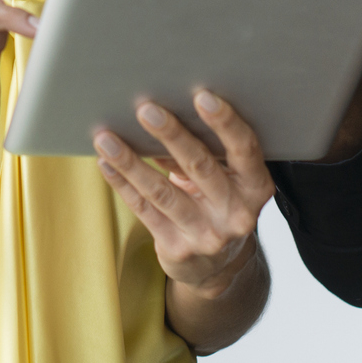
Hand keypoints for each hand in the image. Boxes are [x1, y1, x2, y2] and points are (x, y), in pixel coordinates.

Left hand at [95, 91, 274, 297]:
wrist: (216, 266)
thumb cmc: (218, 202)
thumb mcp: (226, 180)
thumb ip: (207, 152)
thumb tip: (164, 113)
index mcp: (255, 187)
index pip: (245, 149)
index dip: (225, 123)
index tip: (202, 96)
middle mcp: (236, 213)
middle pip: (200, 167)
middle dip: (171, 135)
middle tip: (146, 110)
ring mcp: (207, 235)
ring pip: (163, 192)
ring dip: (131, 162)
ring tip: (106, 138)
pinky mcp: (177, 249)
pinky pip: (144, 210)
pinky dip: (122, 184)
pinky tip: (106, 163)